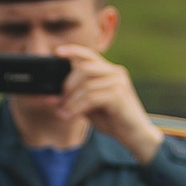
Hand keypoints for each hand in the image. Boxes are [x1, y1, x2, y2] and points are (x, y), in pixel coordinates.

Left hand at [54, 47, 160, 161]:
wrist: (135, 135)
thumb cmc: (113, 120)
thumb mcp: (89, 108)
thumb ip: (72, 100)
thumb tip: (49, 99)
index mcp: (109, 71)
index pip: (89, 55)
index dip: (72, 50)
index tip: (56, 52)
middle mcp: (115, 72)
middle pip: (83, 69)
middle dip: (67, 86)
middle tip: (59, 103)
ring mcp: (118, 82)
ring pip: (85, 85)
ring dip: (70, 101)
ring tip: (63, 114)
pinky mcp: (118, 95)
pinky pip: (91, 98)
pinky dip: (76, 108)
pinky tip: (69, 116)